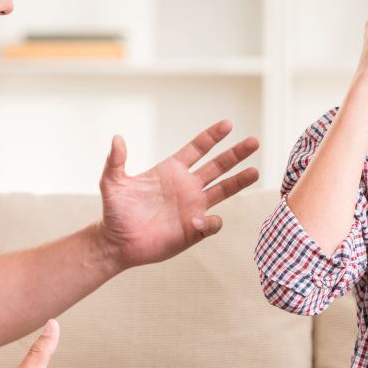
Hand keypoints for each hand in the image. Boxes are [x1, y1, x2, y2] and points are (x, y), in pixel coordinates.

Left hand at [97, 120, 259, 268]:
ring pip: (223, 190)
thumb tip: (117, 139)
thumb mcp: (112, 183)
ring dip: (239, 181)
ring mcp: (193, 207)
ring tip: (255, 171)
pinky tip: (199, 220)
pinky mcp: (194, 230)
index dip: (212, 136)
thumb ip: (115, 161)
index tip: (228, 124)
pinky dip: (211, 220)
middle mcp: (187, 186)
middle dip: (236, 154)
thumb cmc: (115, 211)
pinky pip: (212, 223)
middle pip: (218, 166)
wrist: (117, 243)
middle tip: (254, 141)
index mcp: (171, 171)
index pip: (197, 149)